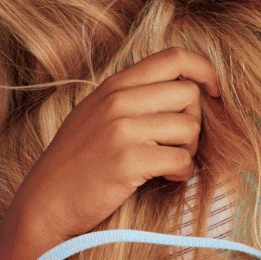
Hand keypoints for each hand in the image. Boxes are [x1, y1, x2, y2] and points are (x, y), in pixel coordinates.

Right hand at [4, 48, 221, 243]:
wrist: (45, 202)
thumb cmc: (77, 163)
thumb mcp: (96, 115)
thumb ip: (132, 97)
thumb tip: (186, 91)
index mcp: (114, 86)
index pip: (174, 57)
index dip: (204, 70)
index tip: (214, 92)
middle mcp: (118, 100)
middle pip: (189, 94)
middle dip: (195, 121)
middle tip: (178, 144)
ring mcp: (122, 129)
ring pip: (189, 126)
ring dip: (189, 150)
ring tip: (169, 163)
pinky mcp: (128, 160)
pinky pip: (181, 158)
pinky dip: (182, 171)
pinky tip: (166, 177)